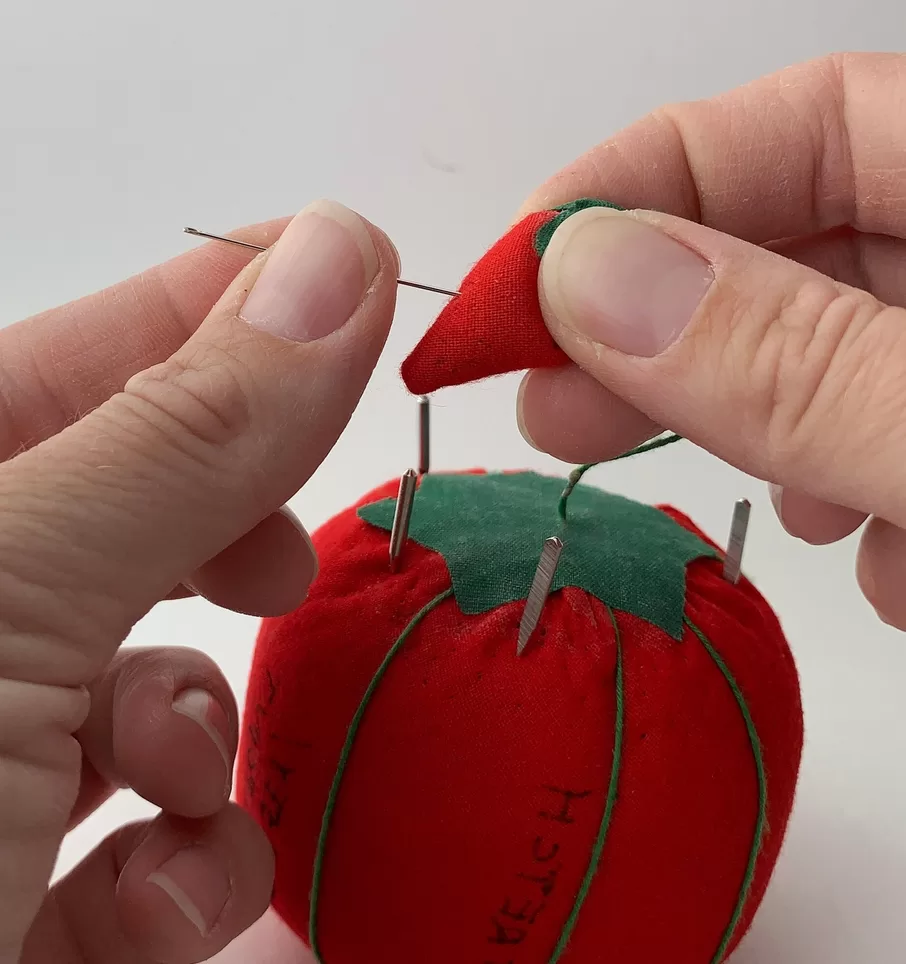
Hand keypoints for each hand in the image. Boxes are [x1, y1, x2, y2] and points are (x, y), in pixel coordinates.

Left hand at [0, 200, 398, 963]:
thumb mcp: (1, 600)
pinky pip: (150, 847)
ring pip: (151, 689)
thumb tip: (334, 260)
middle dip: (227, 532)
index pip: (86, 350)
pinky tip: (158, 905)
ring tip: (169, 783)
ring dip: (194, 733)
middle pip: (126, 517)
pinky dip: (186, 868)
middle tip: (283, 549)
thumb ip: (185, 429)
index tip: (355, 266)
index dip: (229, 299)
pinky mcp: (23, 902)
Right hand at [515, 52, 905, 627]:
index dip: (645, 183)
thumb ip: (792, 363)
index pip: (808, 121)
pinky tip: (875, 557)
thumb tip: (588, 279)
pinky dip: (854, 491)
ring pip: (840, 353)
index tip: (518, 282)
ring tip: (750, 499)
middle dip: (668, 329)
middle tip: (552, 408)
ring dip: (765, 428)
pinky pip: (893, 434)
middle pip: (806, 243)